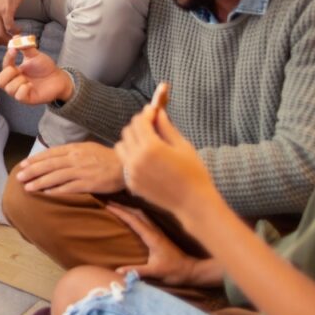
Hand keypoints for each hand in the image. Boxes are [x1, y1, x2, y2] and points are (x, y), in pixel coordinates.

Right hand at [0, 45, 73, 104]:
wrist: (59, 78)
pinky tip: (31, 86)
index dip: (7, 57)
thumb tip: (16, 36)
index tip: (14, 50)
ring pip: (9, 89)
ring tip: (29, 80)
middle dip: (8, 74)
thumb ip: (25, 46)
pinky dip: (24, 89)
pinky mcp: (27, 99)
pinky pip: (19, 96)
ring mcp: (19, 91)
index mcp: (14, 71)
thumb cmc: (45, 67)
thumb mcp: (35, 55)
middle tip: (19, 70)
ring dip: (19, 82)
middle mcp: (14, 82)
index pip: (3, 66)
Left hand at [14, 141, 123, 193]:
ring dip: (40, 182)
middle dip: (32, 171)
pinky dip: (56, 190)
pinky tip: (46, 194)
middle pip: (49, 164)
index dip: (35, 159)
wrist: (126, 165)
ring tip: (28, 187)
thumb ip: (72, 152)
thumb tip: (56, 157)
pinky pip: (69, 187)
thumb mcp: (88, 148)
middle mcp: (76, 158)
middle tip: (19, 176)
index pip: (50, 153)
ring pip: (55, 176)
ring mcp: (82, 171)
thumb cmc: (107, 157)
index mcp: (75, 148)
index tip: (24, 164)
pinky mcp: (89, 183)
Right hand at [108, 203, 201, 285]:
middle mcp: (154, 231)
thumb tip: (118, 271)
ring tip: (116, 207)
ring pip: (141, 215)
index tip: (107, 206)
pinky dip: (134, 215)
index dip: (120, 212)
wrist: (192, 270)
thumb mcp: (156, 272)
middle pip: (136, 213)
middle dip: (122, 207)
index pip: (133, 220)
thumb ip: (137, 271)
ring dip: (128, 209)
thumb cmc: (175, 271)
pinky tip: (131, 218)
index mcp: (152, 237)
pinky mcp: (159, 236)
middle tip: (107, 203)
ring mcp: (157, 232)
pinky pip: (144, 220)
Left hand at [115, 100, 219, 218]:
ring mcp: (131, 172)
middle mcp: (137, 158)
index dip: (146, 114)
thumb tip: (158, 112)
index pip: (139, 121)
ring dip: (130, 140)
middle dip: (138, 126)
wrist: (193, 202)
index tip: (153, 111)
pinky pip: (124, 163)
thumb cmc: (193, 172)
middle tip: (151, 126)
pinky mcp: (131, 183)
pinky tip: (145, 159)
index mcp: (151, 147)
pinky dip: (131, 157)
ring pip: (121, 146)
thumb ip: (166, 127)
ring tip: (146, 142)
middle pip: (127, 131)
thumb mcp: (183, 145)